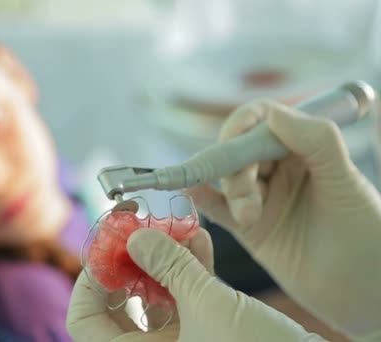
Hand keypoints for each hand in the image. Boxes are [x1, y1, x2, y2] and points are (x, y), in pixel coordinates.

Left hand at [66, 229, 320, 340]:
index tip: (108, 247)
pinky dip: (188, 268)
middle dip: (130, 258)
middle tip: (138, 225)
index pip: (84, 322)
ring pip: (153, 294)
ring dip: (163, 256)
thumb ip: (170, 267)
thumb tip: (134, 237)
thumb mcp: (209, 306)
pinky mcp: (204, 333)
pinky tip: (199, 240)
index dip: (88, 281)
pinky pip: (183, 297)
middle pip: (117, 301)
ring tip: (174, 224)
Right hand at [187, 100, 380, 338]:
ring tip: (249, 217)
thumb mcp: (346, 182)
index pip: (263, 120)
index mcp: (307, 149)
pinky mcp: (249, 227)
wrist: (365, 293)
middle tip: (250, 201)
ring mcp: (263, 198)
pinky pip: (218, 208)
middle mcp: (281, 169)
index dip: (243, 123)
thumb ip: (316, 142)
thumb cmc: (367, 236)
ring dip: (228, 190)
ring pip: (227, 179)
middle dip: (237, 169)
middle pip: (239, 150)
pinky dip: (202, 199)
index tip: (234, 137)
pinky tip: (191, 192)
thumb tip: (273, 114)